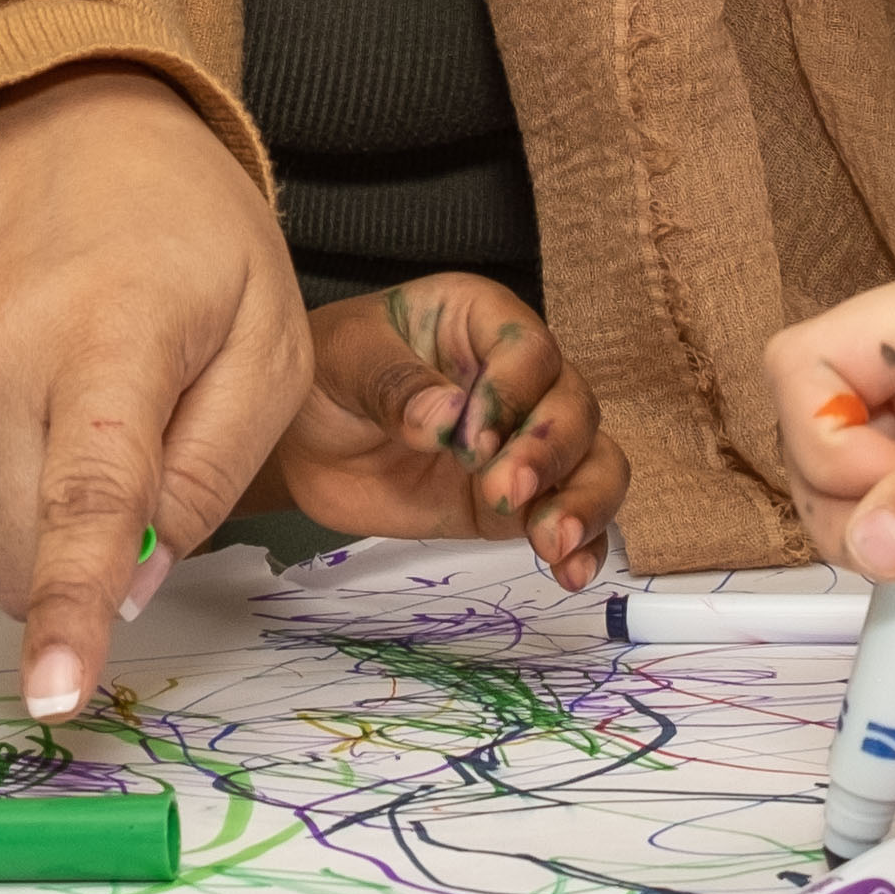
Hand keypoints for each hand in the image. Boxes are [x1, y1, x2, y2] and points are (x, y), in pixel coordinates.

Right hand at [0, 67, 309, 718]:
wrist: (54, 118)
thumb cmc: (182, 233)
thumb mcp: (263, 337)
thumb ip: (211, 473)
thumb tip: (135, 587)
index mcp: (107, 336)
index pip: (84, 499)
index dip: (70, 609)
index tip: (54, 697)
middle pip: (16, 552)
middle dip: (79, 572)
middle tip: (129, 486)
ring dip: (20, 544)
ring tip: (66, 440)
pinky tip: (9, 435)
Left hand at [276, 273, 619, 585]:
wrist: (301, 444)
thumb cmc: (324, 375)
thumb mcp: (344, 361)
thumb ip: (393, 384)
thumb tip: (445, 417)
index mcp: (481, 320)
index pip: (530, 351)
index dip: (513, 396)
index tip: (471, 441)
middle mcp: (519, 377)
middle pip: (574, 406)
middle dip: (549, 453)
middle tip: (501, 492)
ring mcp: (524, 441)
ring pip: (593, 460)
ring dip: (584, 502)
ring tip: (552, 544)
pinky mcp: (517, 500)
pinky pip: (570, 515)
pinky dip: (582, 545)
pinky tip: (570, 573)